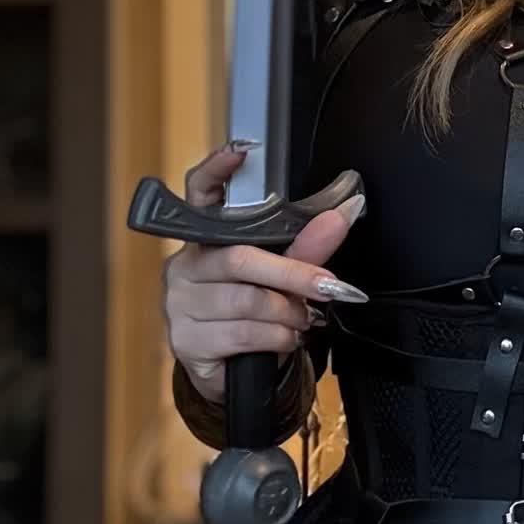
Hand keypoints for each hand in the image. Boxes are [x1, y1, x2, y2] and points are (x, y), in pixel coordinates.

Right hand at [162, 142, 368, 404]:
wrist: (234, 373)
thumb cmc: (255, 313)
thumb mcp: (284, 277)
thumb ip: (307, 245)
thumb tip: (343, 213)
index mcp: (206, 238)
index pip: (201, 193)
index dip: (217, 170)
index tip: (242, 150)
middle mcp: (185, 266)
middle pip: (240, 258)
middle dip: (292, 274)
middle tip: (328, 286)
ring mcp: (180, 305)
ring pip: (246, 301)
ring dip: (288, 314)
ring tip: (303, 319)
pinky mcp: (186, 341)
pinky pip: (242, 334)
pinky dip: (276, 338)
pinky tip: (284, 338)